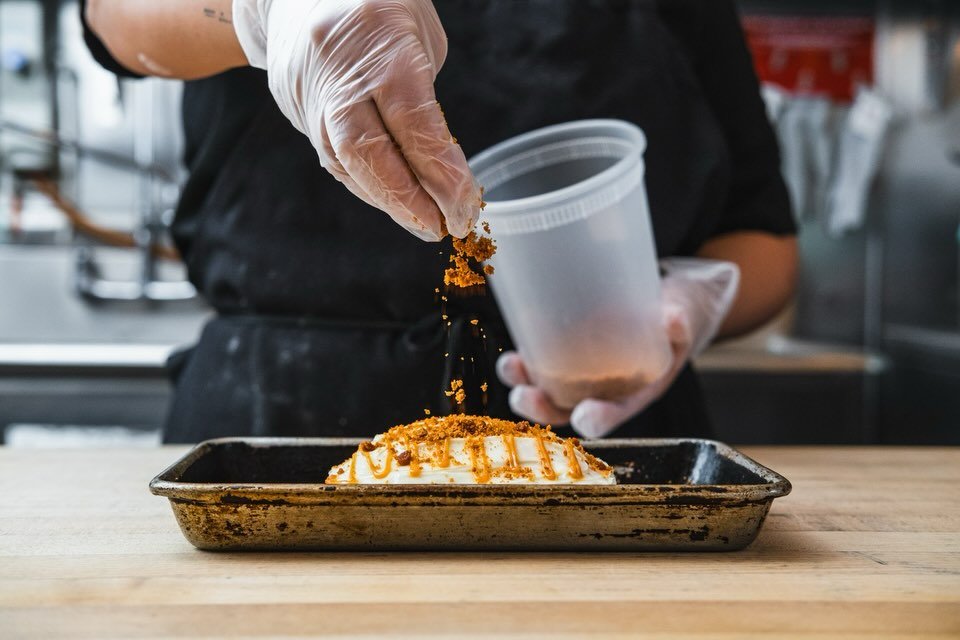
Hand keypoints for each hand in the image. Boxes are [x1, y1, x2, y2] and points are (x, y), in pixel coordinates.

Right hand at [233, 0, 480, 239]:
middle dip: (407, 200)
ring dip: (386, 200)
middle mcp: (339, 73)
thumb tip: (438, 162)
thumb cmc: (377, 1)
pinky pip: (332, 156)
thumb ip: (425, 96)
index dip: (440, 171)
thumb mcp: (419, 30)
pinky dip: (366, 183)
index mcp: (379, 44)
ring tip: (422, 222)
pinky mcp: (295, 108)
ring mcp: (310, 92)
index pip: (412, 122)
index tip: (465, 203)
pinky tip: (391, 200)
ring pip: (344, 162)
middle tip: (441, 228)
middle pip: (367, 152)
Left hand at [496, 259, 739, 437]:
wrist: (662, 302)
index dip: (598, 419)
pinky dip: (526, 351)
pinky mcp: (566, 346)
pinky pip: (540, 357)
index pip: (613, 413)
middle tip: (523, 395)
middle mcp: (602, 387)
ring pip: (546, 385)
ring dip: (523, 381)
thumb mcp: (684, 320)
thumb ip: (680, 324)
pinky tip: (517, 331)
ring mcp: (580, 370)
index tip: (584, 418)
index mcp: (633, 392)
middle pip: (567, 408)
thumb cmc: (673, 318)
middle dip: (541, 406)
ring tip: (510, 366)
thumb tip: (673, 318)